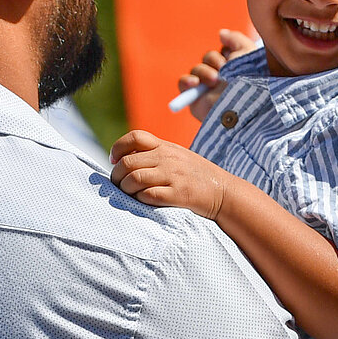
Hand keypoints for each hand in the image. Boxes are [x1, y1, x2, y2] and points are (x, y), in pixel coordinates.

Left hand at [110, 129, 229, 219]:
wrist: (223, 192)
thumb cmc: (196, 176)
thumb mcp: (177, 156)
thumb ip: (155, 153)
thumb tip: (124, 158)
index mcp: (166, 146)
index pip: (135, 137)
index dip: (118, 147)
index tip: (114, 160)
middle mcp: (167, 158)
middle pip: (128, 162)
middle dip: (116, 176)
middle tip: (118, 184)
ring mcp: (172, 176)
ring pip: (134, 179)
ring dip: (125, 189)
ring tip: (129, 194)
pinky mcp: (177, 194)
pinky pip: (147, 195)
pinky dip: (140, 199)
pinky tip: (144, 201)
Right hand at [178, 29, 257, 120]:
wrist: (244, 107)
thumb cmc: (251, 82)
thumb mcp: (249, 54)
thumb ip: (236, 40)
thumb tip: (221, 34)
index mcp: (236, 69)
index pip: (224, 51)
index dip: (227, 51)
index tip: (233, 56)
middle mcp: (222, 79)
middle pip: (209, 58)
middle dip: (214, 60)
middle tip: (223, 69)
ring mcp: (208, 89)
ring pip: (196, 68)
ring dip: (203, 71)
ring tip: (214, 80)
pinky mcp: (196, 101)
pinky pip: (183, 83)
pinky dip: (186, 81)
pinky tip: (195, 83)